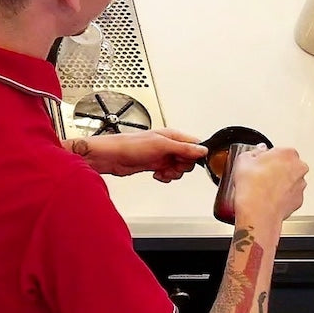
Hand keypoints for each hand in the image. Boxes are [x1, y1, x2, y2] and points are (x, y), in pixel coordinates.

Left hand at [68, 128, 207, 180]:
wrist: (111, 156)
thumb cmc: (130, 145)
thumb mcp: (161, 146)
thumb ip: (183, 148)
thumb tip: (202, 150)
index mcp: (172, 135)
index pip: (194, 145)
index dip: (193, 155)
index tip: (184, 160)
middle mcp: (168, 145)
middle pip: (188, 159)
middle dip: (181, 166)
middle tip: (170, 165)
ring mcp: (161, 155)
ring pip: (179, 168)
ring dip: (173, 173)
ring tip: (162, 171)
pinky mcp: (155, 165)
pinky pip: (168, 173)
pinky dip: (165, 177)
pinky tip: (157, 174)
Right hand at [231, 146, 308, 226]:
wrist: (257, 211)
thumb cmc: (252, 186)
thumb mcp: (243, 160)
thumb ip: (254, 152)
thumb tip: (257, 152)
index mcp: (288, 153)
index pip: (278, 150)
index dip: (266, 157)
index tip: (259, 162)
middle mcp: (298, 168)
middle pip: (287, 164)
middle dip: (276, 168)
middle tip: (260, 175)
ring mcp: (300, 185)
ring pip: (291, 180)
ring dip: (280, 182)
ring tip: (263, 188)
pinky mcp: (299, 200)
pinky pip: (290, 194)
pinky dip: (282, 195)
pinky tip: (268, 197)